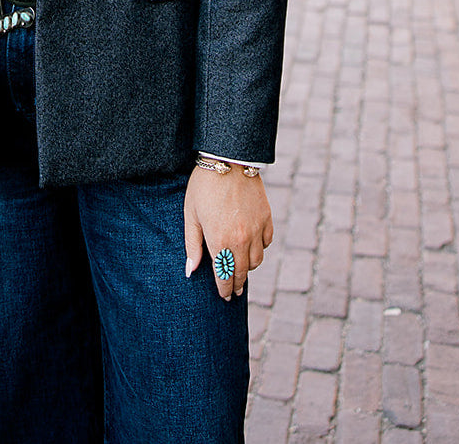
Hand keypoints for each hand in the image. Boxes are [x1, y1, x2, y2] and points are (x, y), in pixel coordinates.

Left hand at [184, 165, 273, 299]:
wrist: (229, 160)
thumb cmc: (204, 186)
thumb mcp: (191, 215)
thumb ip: (192, 245)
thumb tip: (190, 271)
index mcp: (220, 242)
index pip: (224, 277)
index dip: (224, 290)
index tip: (224, 297)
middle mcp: (241, 240)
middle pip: (241, 272)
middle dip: (236, 284)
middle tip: (233, 291)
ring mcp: (257, 229)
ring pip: (257, 260)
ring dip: (248, 267)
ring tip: (240, 268)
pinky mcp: (267, 218)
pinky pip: (267, 242)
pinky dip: (261, 248)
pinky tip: (252, 246)